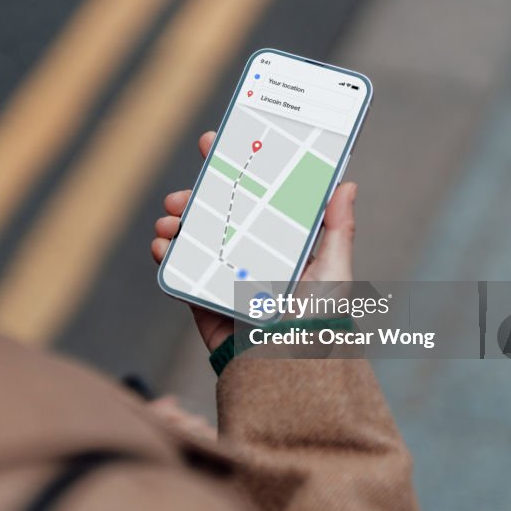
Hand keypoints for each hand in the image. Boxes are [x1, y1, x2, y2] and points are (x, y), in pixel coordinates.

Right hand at [151, 131, 357, 351]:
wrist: (286, 367)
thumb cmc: (317, 320)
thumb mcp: (334, 270)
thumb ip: (338, 228)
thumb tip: (347, 182)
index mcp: (281, 241)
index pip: (255, 196)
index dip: (233, 168)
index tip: (214, 143)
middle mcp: (251, 254)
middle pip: (216, 212)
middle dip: (195, 195)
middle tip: (183, 191)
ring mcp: (224, 275)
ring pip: (193, 237)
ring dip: (176, 221)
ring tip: (170, 219)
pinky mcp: (203, 299)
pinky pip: (179, 271)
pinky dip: (166, 254)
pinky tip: (164, 245)